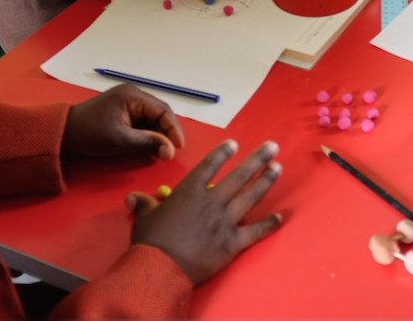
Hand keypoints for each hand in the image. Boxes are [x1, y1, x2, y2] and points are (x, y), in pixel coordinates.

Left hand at [63, 84, 184, 160]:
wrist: (62, 132)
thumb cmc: (89, 133)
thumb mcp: (120, 140)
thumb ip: (147, 143)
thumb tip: (170, 152)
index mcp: (133, 96)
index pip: (162, 110)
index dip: (173, 128)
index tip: (178, 146)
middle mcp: (133, 95)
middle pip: (159, 113)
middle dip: (166, 131)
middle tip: (171, 150)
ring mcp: (128, 102)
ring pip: (152, 118)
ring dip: (157, 133)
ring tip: (161, 149)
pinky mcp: (123, 110)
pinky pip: (142, 120)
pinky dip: (147, 132)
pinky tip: (149, 144)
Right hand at [128, 139, 283, 283]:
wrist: (160, 269)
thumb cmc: (150, 242)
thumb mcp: (144, 219)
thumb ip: (145, 204)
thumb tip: (133, 197)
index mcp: (190, 191)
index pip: (210, 165)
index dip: (223, 153)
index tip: (234, 144)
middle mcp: (212, 201)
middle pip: (239, 175)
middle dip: (258, 159)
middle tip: (273, 147)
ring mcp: (225, 221)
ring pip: (251, 196)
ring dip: (266, 181)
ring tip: (278, 168)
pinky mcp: (233, 242)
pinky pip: (255, 231)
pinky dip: (268, 225)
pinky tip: (279, 218)